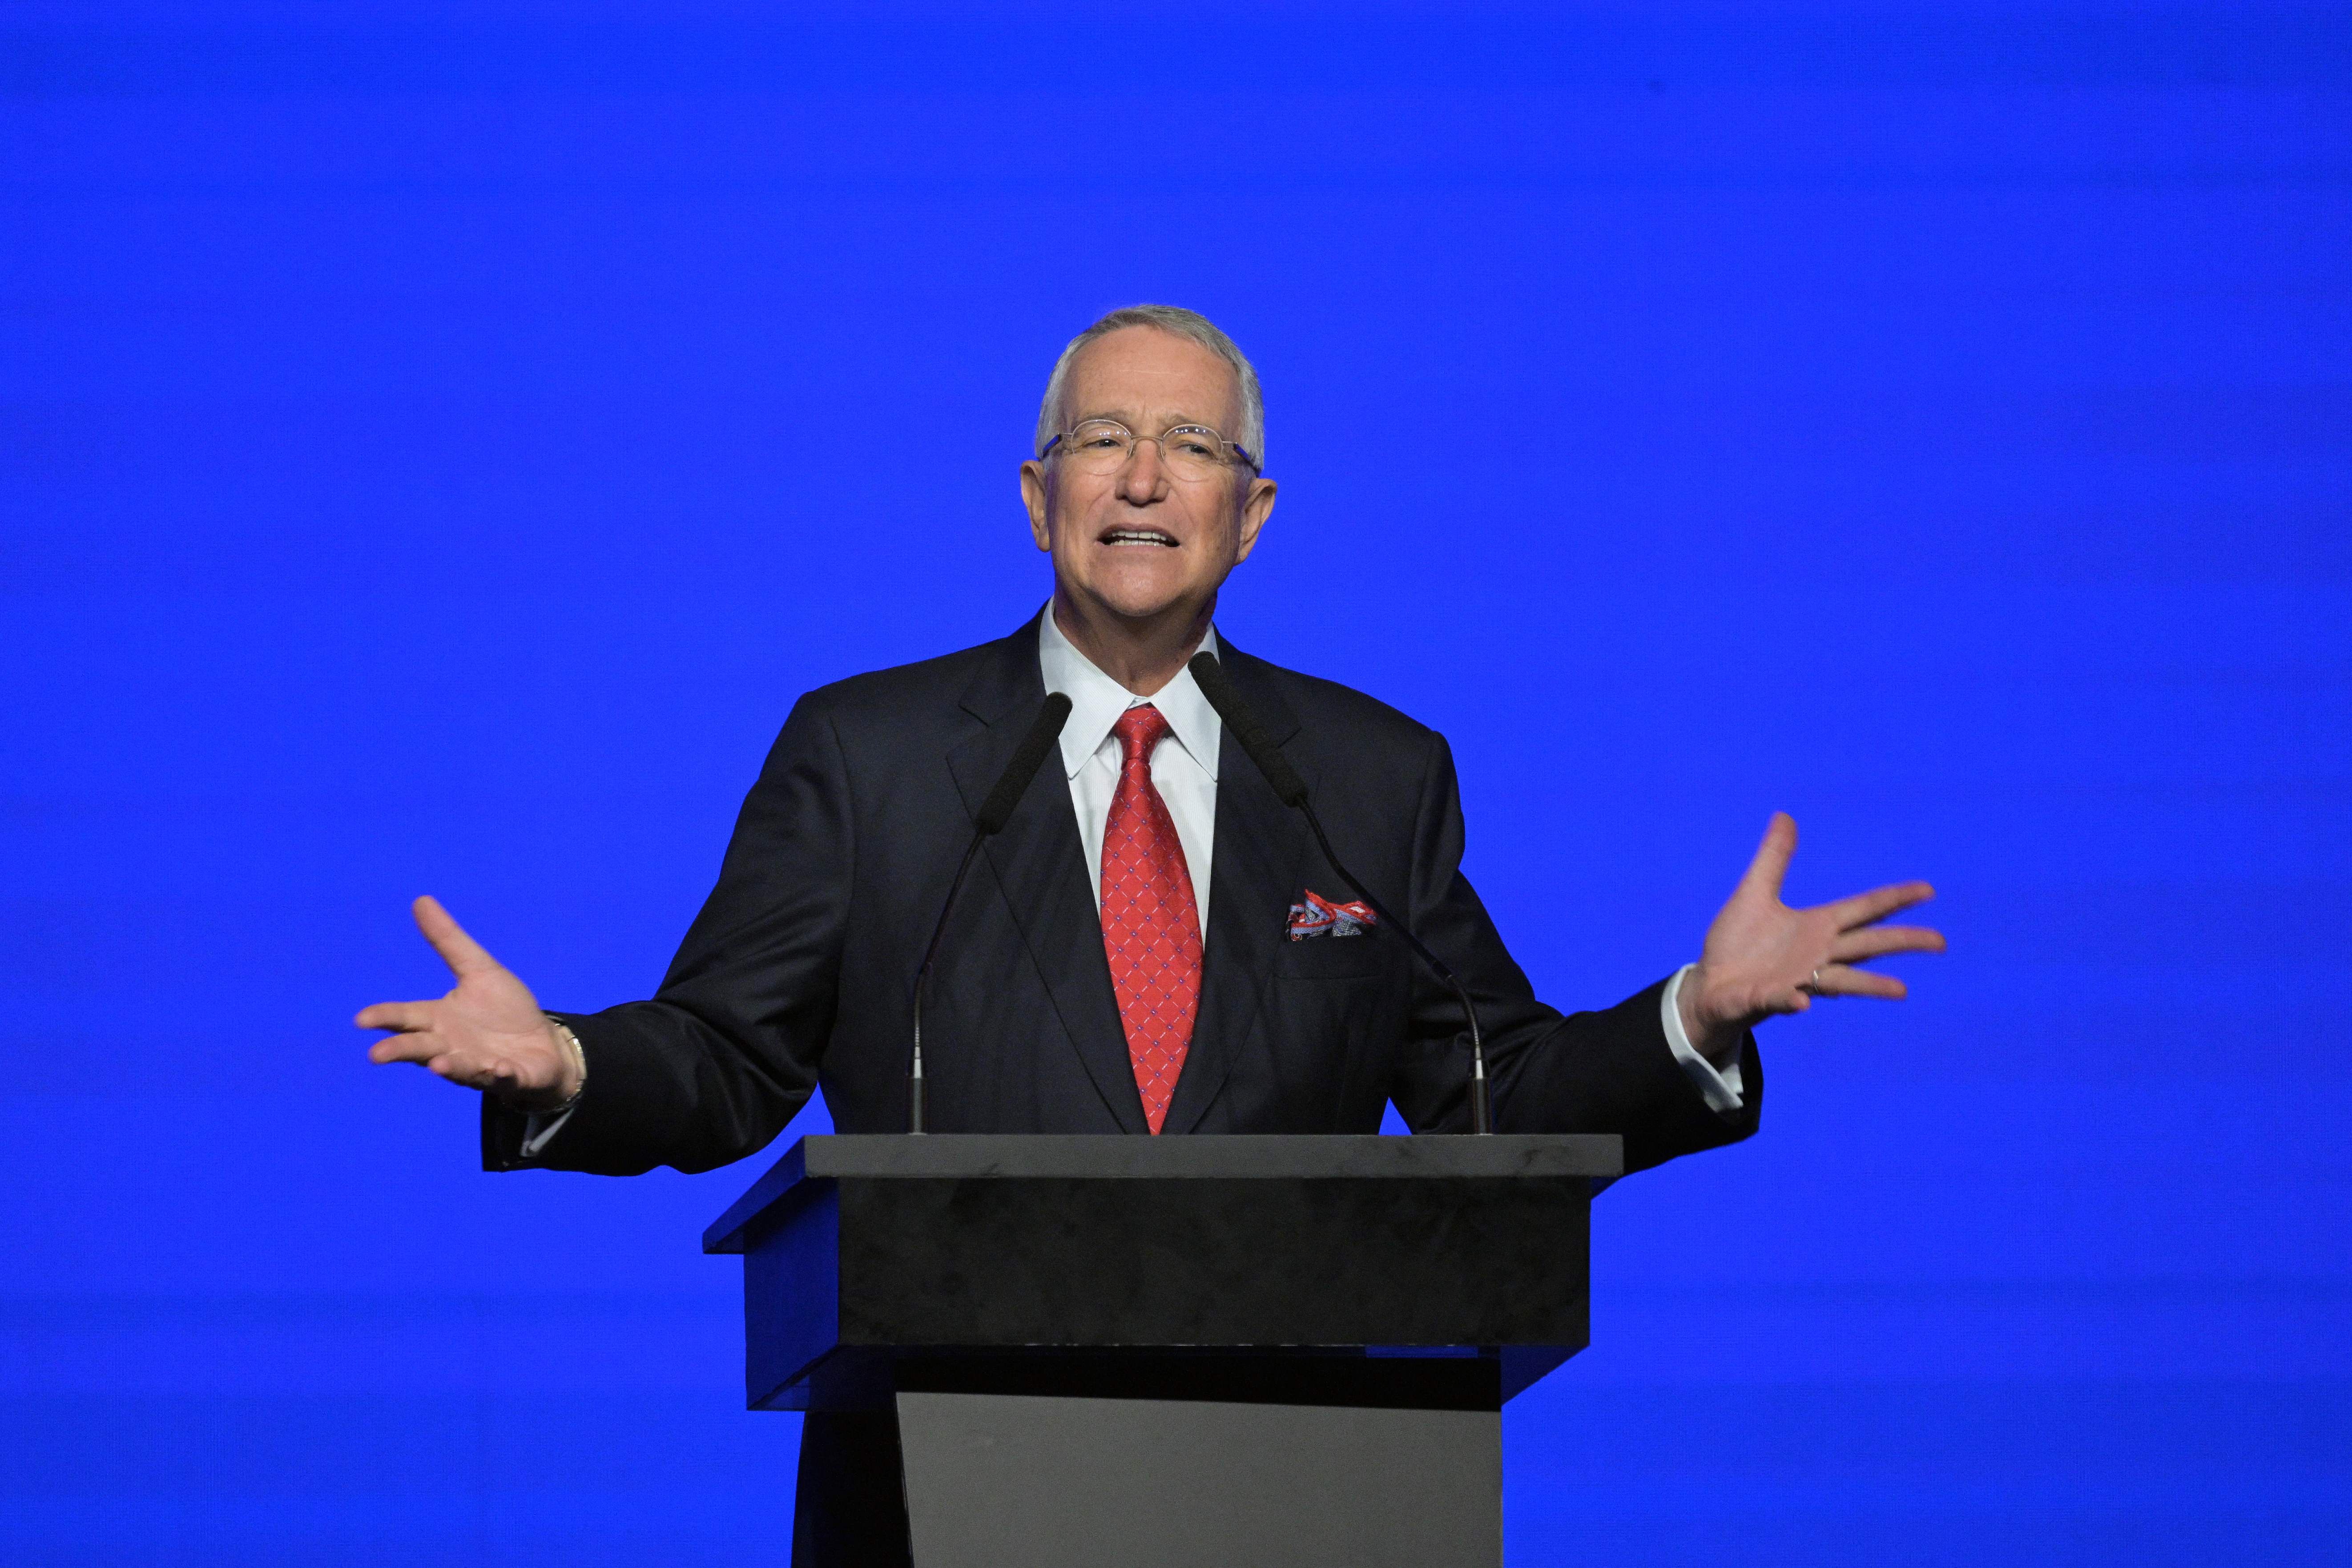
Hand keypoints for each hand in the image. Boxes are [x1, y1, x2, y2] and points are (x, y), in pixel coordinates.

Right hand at [355, 896, 581, 1112]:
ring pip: (458, 1067)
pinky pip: (502, 1077)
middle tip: (376, 1054)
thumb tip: (421, 900)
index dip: (385, 1018)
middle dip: (400, 1050)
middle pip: (420, 1048)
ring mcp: (478, 1065)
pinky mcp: (509, 1077)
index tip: (362, 1019)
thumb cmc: (504, 1010)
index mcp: (439, 1020)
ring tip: (437, 1065)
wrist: (542, 1044)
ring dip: (449, 1066)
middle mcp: (451, 1047)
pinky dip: (499, 1074)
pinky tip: (499, 1068)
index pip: (406, 1017)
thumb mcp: (478, 970)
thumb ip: (448, 941)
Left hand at [1677, 813, 1944, 1065]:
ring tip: (1902, 989)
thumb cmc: (1737, 943)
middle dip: (1903, 942)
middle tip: (1941, 942)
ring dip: (1870, 985)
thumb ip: (1774, 858)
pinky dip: (1790, 1000)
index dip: (1894, 899)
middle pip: (1867, 945)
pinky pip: (1781, 1000)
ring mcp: (1797, 980)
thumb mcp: (1755, 892)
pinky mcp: (1767, 999)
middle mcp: (1817, 956)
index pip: (1864, 910)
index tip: (1929, 889)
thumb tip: (1785, 815)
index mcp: (1817, 927)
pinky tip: (1800, 1002)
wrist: (1709, 984)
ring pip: (1840, 982)